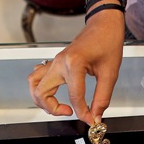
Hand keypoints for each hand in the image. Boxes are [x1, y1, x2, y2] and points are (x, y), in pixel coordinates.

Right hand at [27, 10, 123, 124]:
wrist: (104, 24)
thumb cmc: (108, 42)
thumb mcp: (110, 73)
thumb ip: (102, 98)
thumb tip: (96, 115)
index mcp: (73, 64)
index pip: (74, 97)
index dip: (83, 113)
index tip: (91, 120)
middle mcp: (59, 62)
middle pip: (41, 92)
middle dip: (53, 109)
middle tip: (69, 112)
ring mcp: (55, 62)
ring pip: (34, 84)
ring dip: (41, 99)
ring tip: (57, 106)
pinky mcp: (55, 62)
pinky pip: (38, 76)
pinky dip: (41, 88)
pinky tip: (54, 93)